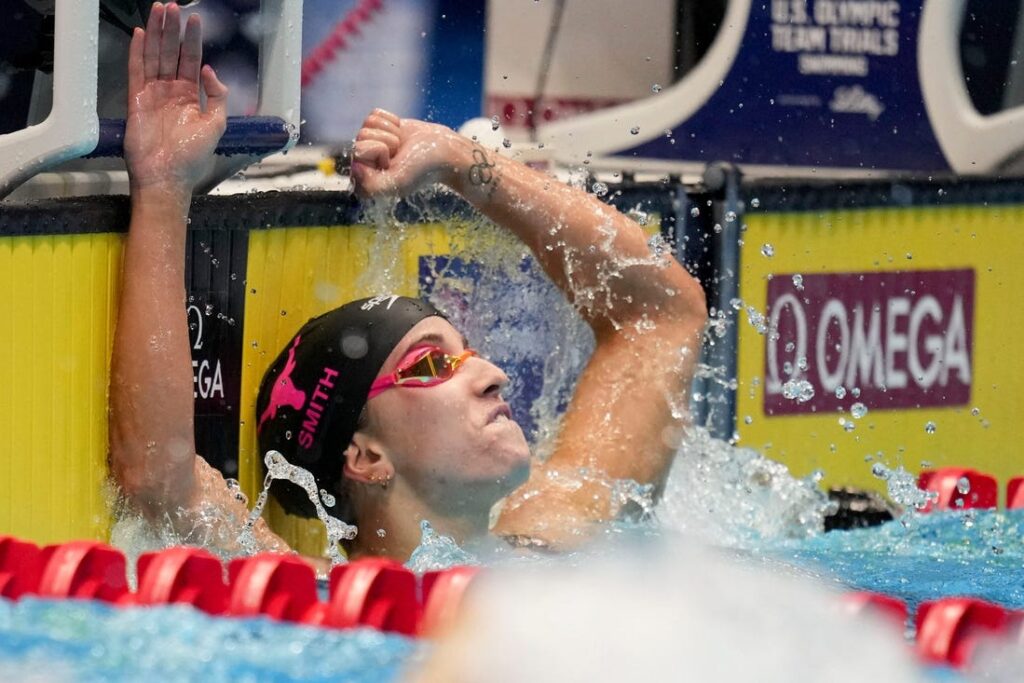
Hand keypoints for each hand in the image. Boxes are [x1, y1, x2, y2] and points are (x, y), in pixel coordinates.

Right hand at [124, 2, 227, 192]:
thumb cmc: (191, 156)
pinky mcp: (136, 99)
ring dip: (155, 33)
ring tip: (158, 10)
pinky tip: (139, 34)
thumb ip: (217, 97)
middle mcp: (171, 91)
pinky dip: (137, 52)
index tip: (195, 19)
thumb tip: (209, 70)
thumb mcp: (215, 125)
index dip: (193, 40)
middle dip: (172, 29)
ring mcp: (152, 94)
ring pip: (154, 56)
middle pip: (171, 53)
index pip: (191, 60)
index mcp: (190, 96)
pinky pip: (136, 70)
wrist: (166, 175)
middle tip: (172, 6)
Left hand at [350, 110, 457, 196]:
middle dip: (386, 141)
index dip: (379, 152)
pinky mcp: (379, 129)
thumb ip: (371, 184)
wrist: (443, 150)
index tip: (394, 162)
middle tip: (400, 153)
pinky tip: (401, 134)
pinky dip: (392, 120)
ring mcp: (371, 146)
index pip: (358, 153)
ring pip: (367, 124)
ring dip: (390, 132)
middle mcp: (364, 165)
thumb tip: (355, 166)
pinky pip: (374, 115)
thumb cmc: (423, 168)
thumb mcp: (398, 182)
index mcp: (365, 183)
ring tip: (402, 146)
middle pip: (361, 136)